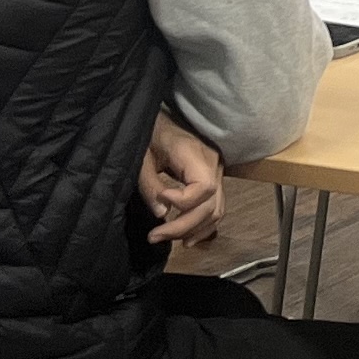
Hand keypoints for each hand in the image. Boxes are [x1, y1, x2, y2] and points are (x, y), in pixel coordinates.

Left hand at [139, 115, 226, 249]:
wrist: (161, 118)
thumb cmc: (149, 134)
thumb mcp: (141, 157)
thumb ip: (150, 184)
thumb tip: (162, 214)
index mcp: (194, 154)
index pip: (204, 187)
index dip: (183, 201)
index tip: (161, 198)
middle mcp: (213, 164)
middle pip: (210, 205)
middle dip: (183, 226)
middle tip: (154, 236)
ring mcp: (216, 173)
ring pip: (216, 210)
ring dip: (193, 229)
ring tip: (168, 239)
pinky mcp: (213, 180)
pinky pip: (215, 208)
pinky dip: (203, 226)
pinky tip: (187, 238)